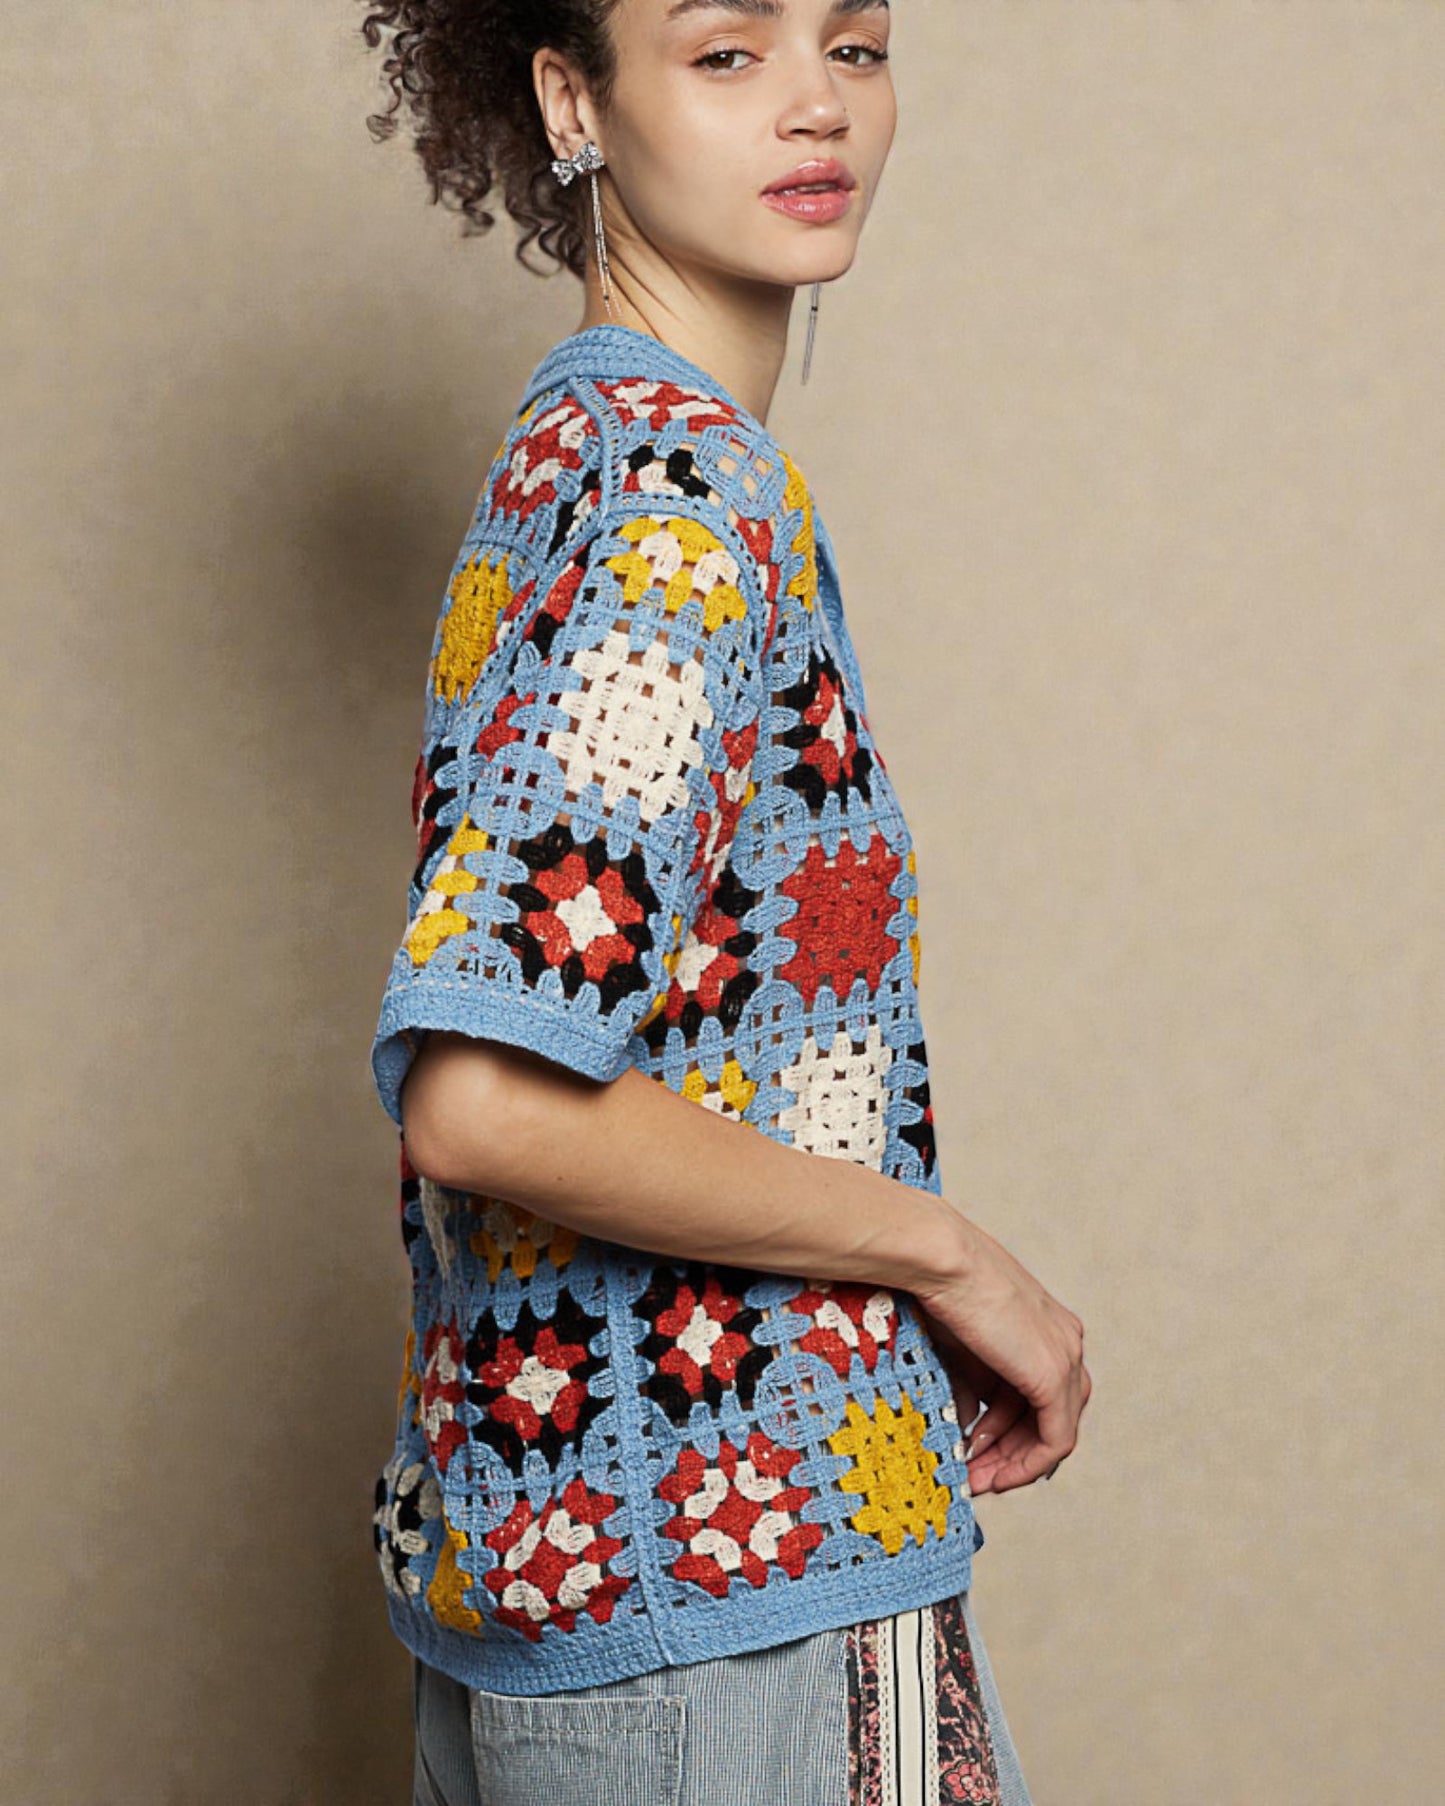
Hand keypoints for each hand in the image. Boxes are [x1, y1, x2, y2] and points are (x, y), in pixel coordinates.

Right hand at [913, 1214, 1090, 1495]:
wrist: (940, 1258)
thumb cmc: (939, 1288)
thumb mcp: (959, 1347)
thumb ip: (971, 1389)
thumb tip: (968, 1431)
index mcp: (1047, 1327)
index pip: (1041, 1393)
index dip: (1008, 1431)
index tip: (973, 1450)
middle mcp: (1066, 1342)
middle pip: (1051, 1415)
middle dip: (1011, 1453)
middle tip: (974, 1476)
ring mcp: (1065, 1358)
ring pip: (1055, 1432)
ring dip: (1015, 1463)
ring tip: (975, 1480)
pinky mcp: (1054, 1376)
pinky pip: (1055, 1441)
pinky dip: (1026, 1465)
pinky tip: (995, 1477)